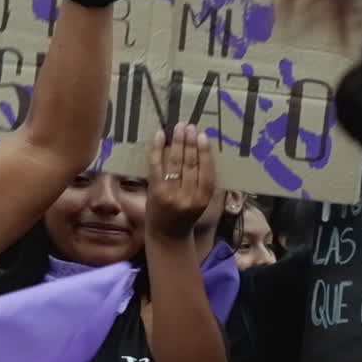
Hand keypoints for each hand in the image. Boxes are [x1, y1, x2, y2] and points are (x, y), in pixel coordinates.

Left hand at [145, 123, 215, 240]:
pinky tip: (159, 136)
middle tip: (189, 126)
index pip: (206, 172)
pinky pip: (156, 166)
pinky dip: (157, 149)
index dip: (204, 152)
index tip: (203, 135)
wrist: (167, 235)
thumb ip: (203, 181)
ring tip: (179, 128)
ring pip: (175, 163)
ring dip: (177, 142)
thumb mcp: (201, 201)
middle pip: (190, 165)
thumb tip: (203, 150)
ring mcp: (169, 195)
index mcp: (203, 199)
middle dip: (189, 142)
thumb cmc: (186, 215)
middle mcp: (187, 197)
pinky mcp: (155, 192)